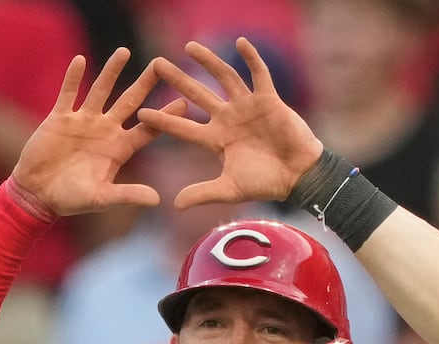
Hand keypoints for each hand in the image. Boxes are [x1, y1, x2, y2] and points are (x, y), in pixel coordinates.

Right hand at [10, 48, 168, 216]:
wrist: (37, 195)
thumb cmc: (70, 200)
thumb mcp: (101, 198)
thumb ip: (127, 195)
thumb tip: (157, 200)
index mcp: (118, 149)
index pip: (147, 130)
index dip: (165, 117)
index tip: (184, 102)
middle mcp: (105, 131)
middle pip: (130, 102)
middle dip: (145, 83)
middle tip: (162, 64)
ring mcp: (83, 122)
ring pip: (100, 90)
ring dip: (111, 71)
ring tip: (124, 51)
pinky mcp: (60, 118)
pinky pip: (68, 93)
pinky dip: (73, 78)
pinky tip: (79, 60)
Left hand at [137, 39, 324, 208]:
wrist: (297, 176)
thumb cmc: (265, 183)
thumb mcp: (229, 189)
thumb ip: (202, 193)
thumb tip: (175, 205)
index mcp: (215, 139)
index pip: (183, 127)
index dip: (163, 121)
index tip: (141, 113)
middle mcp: (228, 119)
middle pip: (197, 94)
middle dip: (177, 79)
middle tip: (155, 65)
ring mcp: (247, 107)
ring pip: (224, 78)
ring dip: (208, 61)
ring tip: (189, 47)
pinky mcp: (268, 99)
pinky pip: (259, 74)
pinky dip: (251, 58)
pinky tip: (240, 42)